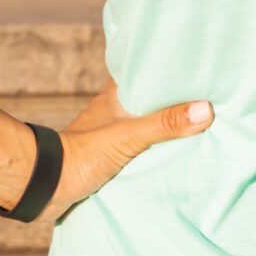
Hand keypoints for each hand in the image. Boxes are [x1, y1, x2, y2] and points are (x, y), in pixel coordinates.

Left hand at [33, 76, 214, 217]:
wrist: (46, 186)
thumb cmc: (82, 154)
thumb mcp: (128, 136)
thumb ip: (164, 123)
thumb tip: (206, 109)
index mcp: (117, 94)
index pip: (149, 72)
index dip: (173, 71)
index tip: (200, 68)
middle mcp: (116, 109)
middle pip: (153, 100)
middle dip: (176, 101)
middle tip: (209, 98)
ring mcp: (114, 133)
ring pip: (148, 124)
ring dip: (167, 127)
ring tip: (200, 126)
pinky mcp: (112, 156)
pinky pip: (142, 147)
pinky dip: (157, 149)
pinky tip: (175, 154)